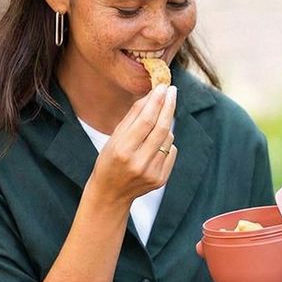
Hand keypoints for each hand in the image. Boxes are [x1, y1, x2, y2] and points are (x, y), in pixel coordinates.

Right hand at [89, 84, 176, 204]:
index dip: (157, 102)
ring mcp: (152, 173)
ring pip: (168, 138)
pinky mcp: (161, 179)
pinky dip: (166, 143)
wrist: (111, 193)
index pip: (146, 120)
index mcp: (123, 150)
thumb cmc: (109, 161)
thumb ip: (133, 117)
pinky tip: (154, 147)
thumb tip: (152, 95)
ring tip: (154, 125)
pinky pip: (171, 151)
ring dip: (165, 126)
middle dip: (168, 106)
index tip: (164, 88)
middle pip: (162, 128)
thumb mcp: (114, 138)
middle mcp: (139, 162)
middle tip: (172, 91)